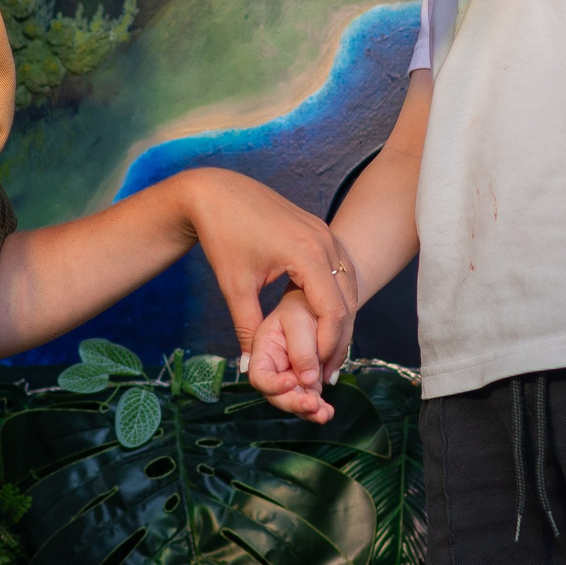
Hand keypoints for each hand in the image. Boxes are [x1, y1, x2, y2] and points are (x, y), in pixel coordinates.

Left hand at [174, 168, 355, 388]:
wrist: (216, 192)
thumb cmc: (223, 234)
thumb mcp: (235, 285)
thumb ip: (247, 328)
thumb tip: (249, 368)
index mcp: (307, 254)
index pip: (334, 310)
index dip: (329, 345)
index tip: (317, 372)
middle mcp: (325, 242)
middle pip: (348, 301)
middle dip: (339, 338)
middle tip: (326, 372)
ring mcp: (326, 234)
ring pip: (348, 286)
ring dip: (341, 318)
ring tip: (327, 352)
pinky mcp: (320, 232)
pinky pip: (340, 271)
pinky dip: (338, 297)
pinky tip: (325, 319)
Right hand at [248, 288, 335, 422]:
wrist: (320, 305)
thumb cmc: (303, 306)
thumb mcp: (299, 321)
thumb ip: (301, 350)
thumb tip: (308, 380)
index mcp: (263, 350)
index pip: (260, 376)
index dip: (273, 384)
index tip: (293, 382)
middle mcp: (274, 367)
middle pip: (276, 395)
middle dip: (294, 403)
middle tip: (313, 405)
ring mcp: (290, 376)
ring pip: (294, 400)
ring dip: (309, 411)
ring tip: (325, 414)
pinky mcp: (307, 381)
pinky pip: (309, 399)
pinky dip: (319, 408)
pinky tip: (328, 412)